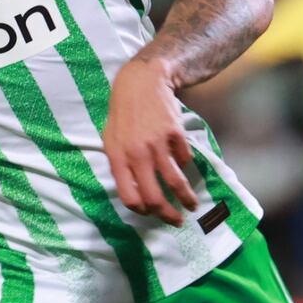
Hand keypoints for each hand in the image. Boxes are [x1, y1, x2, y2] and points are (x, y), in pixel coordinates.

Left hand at [104, 58, 199, 226]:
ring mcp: (157, 144)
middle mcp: (136, 154)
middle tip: (176, 220)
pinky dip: (186, 166)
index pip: (129, 196)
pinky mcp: (175, 135)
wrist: (140, 83)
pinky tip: (184, 166)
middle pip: (154, 196)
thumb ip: (119, 164)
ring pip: (175, 182)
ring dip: (186, 198)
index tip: (150, 213)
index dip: (142, 210)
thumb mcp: (110, 139)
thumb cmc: (122, 113)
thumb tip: (132, 192)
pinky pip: (184, 160)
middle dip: (167, 214)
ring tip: (191, 205)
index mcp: (117, 157)